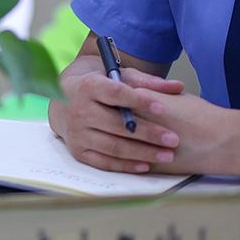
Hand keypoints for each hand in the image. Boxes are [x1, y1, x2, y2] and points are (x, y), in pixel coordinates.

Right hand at [53, 56, 186, 173]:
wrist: (62, 97)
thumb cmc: (96, 82)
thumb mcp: (116, 73)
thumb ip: (146, 81)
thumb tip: (177, 87)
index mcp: (87, 86)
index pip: (116, 94)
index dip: (140, 101)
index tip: (163, 109)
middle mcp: (78, 110)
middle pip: (117, 125)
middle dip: (148, 133)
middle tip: (173, 139)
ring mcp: (77, 133)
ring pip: (113, 146)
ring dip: (142, 153)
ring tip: (166, 155)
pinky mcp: (78, 151)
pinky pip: (104, 162)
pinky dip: (126, 165)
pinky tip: (145, 165)